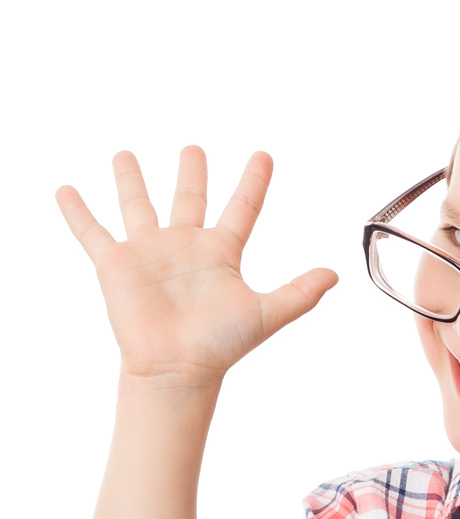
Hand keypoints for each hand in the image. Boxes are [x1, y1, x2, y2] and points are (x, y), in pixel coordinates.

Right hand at [56, 146, 336, 386]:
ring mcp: (149, 253)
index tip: (264, 155)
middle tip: (193, 149)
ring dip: (131, 180)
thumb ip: (299, 293)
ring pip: (138, 205)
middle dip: (192, 173)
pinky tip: (65, 190)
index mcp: (220, 254)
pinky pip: (92, 232)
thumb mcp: (266, 313)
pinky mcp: (116, 265)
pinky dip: (77, 212)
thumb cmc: (220, 346)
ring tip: (125, 154)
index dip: (253, 182)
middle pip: (189, 199)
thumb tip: (335, 274)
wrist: (178, 369)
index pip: (242, 208)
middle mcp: (185, 247)